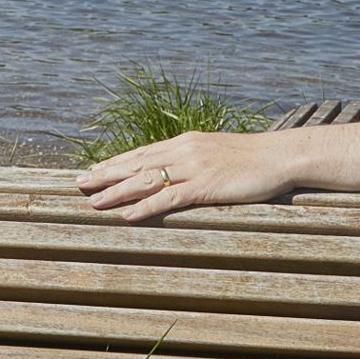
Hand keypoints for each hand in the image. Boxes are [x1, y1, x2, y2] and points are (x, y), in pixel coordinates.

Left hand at [75, 130, 299, 221]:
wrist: (280, 156)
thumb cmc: (253, 158)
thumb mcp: (217, 153)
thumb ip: (194, 160)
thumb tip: (176, 171)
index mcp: (185, 143)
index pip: (142, 153)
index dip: (115, 163)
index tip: (93, 170)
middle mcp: (184, 151)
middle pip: (136, 164)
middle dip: (106, 174)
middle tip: (79, 183)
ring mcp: (193, 168)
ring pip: (146, 180)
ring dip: (117, 192)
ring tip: (93, 202)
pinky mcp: (205, 186)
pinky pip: (169, 198)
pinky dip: (145, 207)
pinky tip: (127, 215)